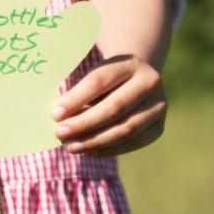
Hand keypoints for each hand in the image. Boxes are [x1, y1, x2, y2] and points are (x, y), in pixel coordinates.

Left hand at [52, 53, 167, 156]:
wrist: (136, 79)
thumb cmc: (105, 79)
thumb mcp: (94, 75)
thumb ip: (79, 93)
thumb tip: (59, 118)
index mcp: (129, 61)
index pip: (99, 81)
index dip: (76, 99)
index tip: (55, 114)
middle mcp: (149, 82)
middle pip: (114, 107)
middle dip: (84, 123)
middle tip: (60, 134)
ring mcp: (158, 106)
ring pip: (125, 129)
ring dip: (95, 140)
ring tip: (71, 146)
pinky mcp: (158, 128)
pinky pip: (133, 143)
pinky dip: (109, 149)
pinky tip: (89, 151)